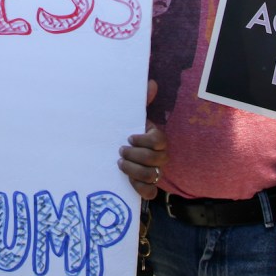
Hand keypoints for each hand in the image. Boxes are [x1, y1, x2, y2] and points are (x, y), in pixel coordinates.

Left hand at [118, 80, 167, 199]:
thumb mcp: (133, 116)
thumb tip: (151, 83)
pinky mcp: (148, 187)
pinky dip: (138, 187)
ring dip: (132, 169)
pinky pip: (150, 192)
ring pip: (151, 175)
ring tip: (120, 163)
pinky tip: (127, 179)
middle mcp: (160, 156)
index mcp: (157, 139)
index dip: (144, 140)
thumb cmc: (127, 131)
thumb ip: (142, 100)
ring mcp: (155, 172)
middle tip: (120, 150)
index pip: (159, 141)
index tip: (129, 136)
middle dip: (134, 154)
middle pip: (155, 159)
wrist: (116, 150)